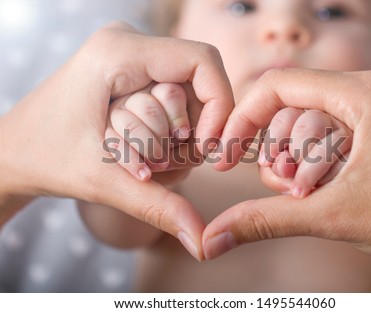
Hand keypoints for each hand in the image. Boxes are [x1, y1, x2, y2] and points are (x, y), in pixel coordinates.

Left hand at [0, 22, 234, 260]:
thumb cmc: (46, 155)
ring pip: (186, 101)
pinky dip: (164, 136)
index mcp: (119, 51)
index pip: (202, 61)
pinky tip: (136, 150)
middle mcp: (130, 44)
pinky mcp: (134, 74)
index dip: (220, 104)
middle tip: (150, 161)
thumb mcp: (103, 181)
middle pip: (195, 88)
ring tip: (134, 156)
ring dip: (169, 140)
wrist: (14, 151)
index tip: (209, 148)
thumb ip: (157, 206)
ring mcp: (133, 57)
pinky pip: (174, 104)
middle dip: (181, 134)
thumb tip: (202, 243)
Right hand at [205, 69, 370, 289]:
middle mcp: (366, 91)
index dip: (244, 117)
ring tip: (308, 195)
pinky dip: (309, 164)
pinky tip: (318, 190)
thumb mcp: (329, 215)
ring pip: (302, 125)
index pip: (279, 85)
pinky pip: (321, 135)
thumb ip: (264, 220)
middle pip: (288, 109)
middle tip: (289, 189)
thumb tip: (214, 237)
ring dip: (294, 163)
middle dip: (278, 153)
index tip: (227, 152)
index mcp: (361, 94)